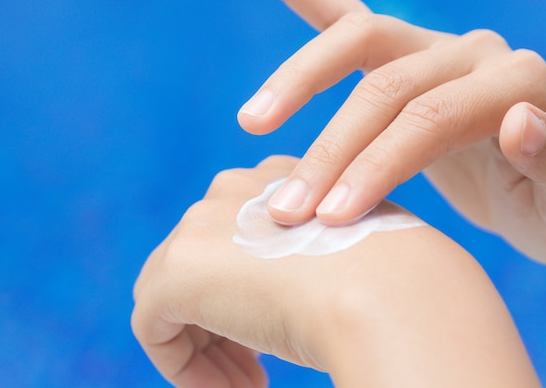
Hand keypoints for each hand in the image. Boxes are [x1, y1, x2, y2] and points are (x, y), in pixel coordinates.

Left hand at [131, 156, 538, 386]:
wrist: (389, 294)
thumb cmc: (392, 284)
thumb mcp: (354, 256)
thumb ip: (317, 257)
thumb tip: (297, 289)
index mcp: (284, 178)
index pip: (242, 232)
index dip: (251, 288)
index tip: (275, 334)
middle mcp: (236, 188)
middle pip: (202, 262)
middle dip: (221, 321)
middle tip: (256, 373)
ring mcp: (202, 224)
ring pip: (173, 294)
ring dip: (203, 347)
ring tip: (247, 385)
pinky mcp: (177, 269)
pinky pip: (153, 325)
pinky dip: (180, 365)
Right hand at [236, 0, 545, 270]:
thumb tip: (518, 120)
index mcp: (515, 81)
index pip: (427, 119)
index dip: (373, 166)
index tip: (330, 218)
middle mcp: (472, 52)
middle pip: (383, 82)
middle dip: (330, 144)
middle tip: (287, 205)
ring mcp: (433, 49)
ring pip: (353, 40)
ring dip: (297, 81)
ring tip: (252, 121)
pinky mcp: (404, 59)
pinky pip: (345, 16)